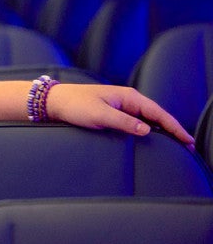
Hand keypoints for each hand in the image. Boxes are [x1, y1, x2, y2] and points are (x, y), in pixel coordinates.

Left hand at [46, 83, 194, 148]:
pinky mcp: (115, 111)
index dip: (174, 127)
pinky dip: (149, 129)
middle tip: (188, 146)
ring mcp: (122, 105)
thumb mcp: (100, 115)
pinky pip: (138, 120)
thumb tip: (147, 130)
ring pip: (148, 118)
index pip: (158, 113)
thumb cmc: (76, 105)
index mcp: (128, 97)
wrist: (55, 101)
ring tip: (177, 143)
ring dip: (162, 130)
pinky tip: (154, 137)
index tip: (187, 140)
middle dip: (173, 129)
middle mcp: (128, 99)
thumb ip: (124, 122)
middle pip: (157, 115)